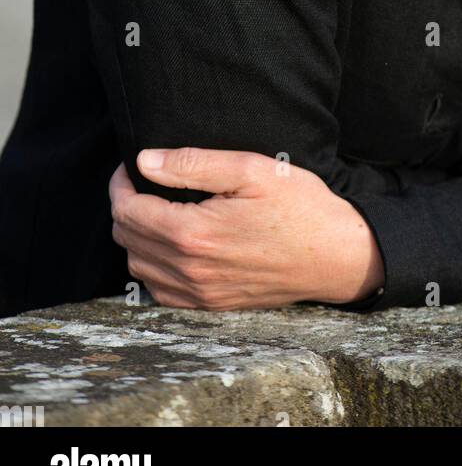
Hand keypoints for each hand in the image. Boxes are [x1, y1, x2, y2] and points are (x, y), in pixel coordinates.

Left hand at [109, 147, 384, 309]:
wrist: (336, 255)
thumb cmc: (300, 206)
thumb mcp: (251, 170)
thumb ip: (193, 164)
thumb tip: (145, 160)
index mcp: (193, 233)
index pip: (129, 211)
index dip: (121, 184)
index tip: (131, 166)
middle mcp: (190, 270)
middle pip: (128, 239)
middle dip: (126, 206)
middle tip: (143, 182)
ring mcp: (200, 293)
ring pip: (138, 267)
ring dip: (137, 236)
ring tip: (156, 209)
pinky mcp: (211, 306)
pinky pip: (160, 292)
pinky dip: (153, 266)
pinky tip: (171, 245)